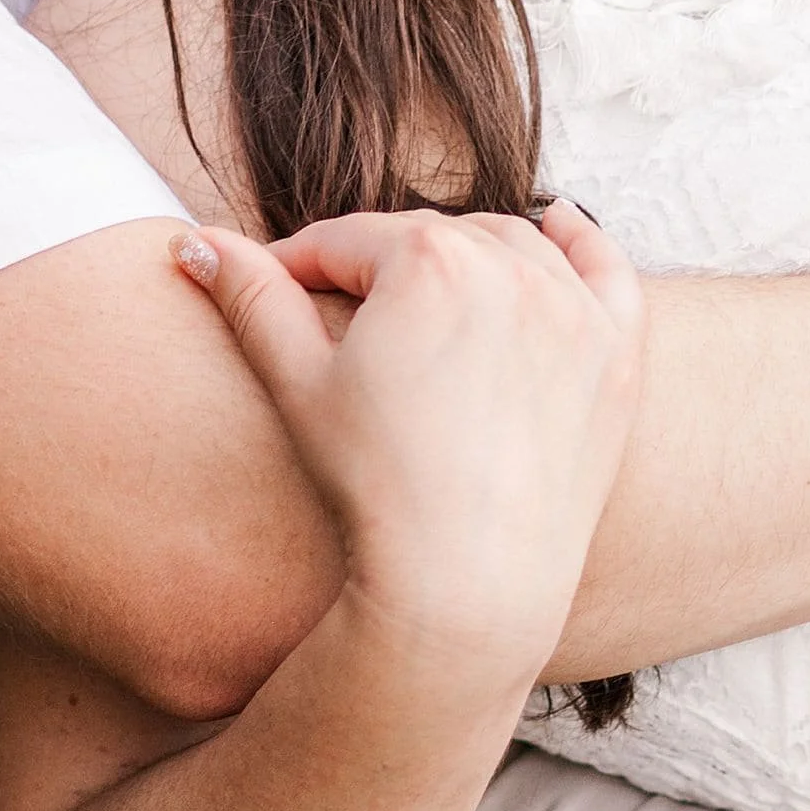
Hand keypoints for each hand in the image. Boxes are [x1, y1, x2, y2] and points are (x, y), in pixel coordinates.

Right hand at [171, 202, 643, 689]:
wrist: (468, 586)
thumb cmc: (375, 486)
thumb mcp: (298, 385)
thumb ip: (251, 300)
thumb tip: (194, 243)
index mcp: (426, 259)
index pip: (346, 241)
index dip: (299, 265)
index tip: (275, 290)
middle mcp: (509, 267)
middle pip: (426, 239)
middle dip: (380, 264)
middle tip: (344, 308)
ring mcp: (572, 310)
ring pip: (509, 246)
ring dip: (467, 253)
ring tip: (429, 284)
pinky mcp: (615, 356)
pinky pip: (604, 272)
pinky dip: (582, 243)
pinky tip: (559, 225)